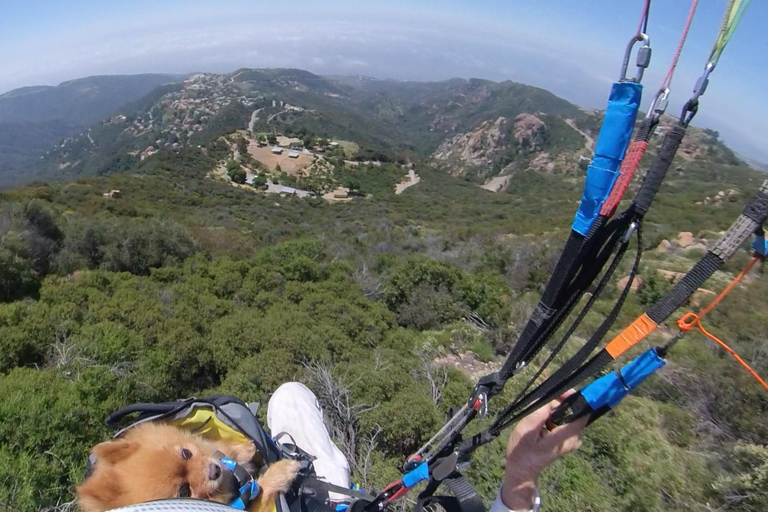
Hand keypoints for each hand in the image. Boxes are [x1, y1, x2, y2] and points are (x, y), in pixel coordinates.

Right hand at [500, 390, 588, 510]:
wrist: (522, 468)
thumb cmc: (522, 451)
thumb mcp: (526, 431)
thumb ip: (538, 414)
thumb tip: (549, 400)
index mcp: (565, 438)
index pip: (581, 415)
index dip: (573, 399)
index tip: (560, 390)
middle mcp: (573, 439)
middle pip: (574, 412)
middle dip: (560, 402)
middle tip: (543, 399)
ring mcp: (572, 440)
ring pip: (569, 415)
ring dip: (555, 408)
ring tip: (540, 409)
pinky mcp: (567, 439)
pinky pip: (565, 420)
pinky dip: (555, 415)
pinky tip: (543, 418)